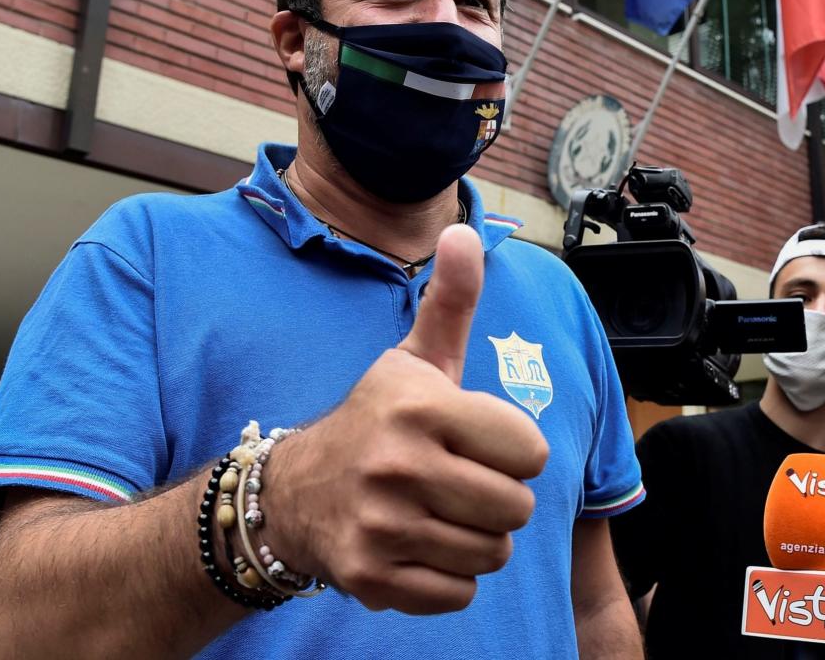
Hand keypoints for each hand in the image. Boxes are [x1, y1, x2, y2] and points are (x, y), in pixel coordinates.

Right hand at [264, 224, 548, 613]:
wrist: (294, 492)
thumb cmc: (375, 420)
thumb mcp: (412, 360)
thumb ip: (451, 302)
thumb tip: (467, 231)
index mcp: (422, 407)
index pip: (531, 452)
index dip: (512, 450)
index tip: (477, 443)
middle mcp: (399, 465)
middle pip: (517, 509)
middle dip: (499, 500)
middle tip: (461, 483)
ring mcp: (381, 526)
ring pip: (492, 555)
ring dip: (476, 539)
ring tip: (439, 513)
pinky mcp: (370, 577)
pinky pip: (458, 593)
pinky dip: (449, 578)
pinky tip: (419, 546)